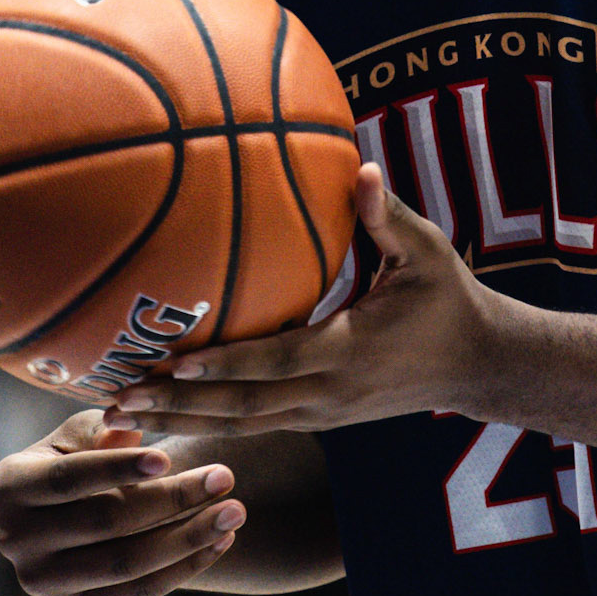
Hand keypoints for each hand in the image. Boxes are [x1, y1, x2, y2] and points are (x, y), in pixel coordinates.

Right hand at [0, 410, 244, 595]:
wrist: (63, 515)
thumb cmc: (78, 457)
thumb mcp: (80, 434)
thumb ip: (103, 428)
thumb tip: (129, 423)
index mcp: (8, 485)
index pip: (69, 478)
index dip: (118, 469)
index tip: (169, 456)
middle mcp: (14, 540)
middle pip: (105, 522)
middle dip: (172, 499)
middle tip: (226, 477)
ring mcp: (40, 582)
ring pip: (126, 563)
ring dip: (188, 538)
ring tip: (235, 510)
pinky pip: (137, 593)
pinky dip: (184, 568)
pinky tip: (222, 541)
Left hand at [101, 164, 508, 435]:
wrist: (480, 365)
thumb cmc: (450, 300)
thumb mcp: (427, 253)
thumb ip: (386, 216)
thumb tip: (360, 168)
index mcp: (350, 351)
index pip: (275, 363)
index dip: (223, 366)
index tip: (171, 362)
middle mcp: (330, 394)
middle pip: (243, 409)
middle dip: (178, 407)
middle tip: (116, 400)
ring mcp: (324, 414)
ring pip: (242, 426)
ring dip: (182, 422)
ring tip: (119, 420)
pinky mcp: (321, 420)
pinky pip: (256, 426)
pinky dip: (208, 422)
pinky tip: (168, 415)